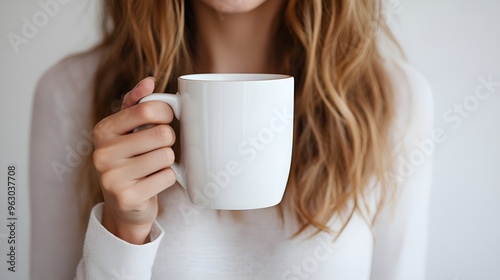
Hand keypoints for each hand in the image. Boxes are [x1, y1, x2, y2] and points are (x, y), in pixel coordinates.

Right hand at [92, 77, 176, 243]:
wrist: (124, 206)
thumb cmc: (130, 160)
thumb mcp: (127, 130)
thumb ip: (136, 103)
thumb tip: (149, 81)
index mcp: (103, 130)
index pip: (146, 109)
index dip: (166, 113)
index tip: (166, 119)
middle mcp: (102, 153)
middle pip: (162, 134)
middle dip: (169, 141)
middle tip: (159, 148)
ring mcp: (112, 178)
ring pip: (167, 156)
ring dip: (169, 161)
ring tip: (154, 166)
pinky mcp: (126, 198)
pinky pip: (168, 177)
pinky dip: (168, 178)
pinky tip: (153, 182)